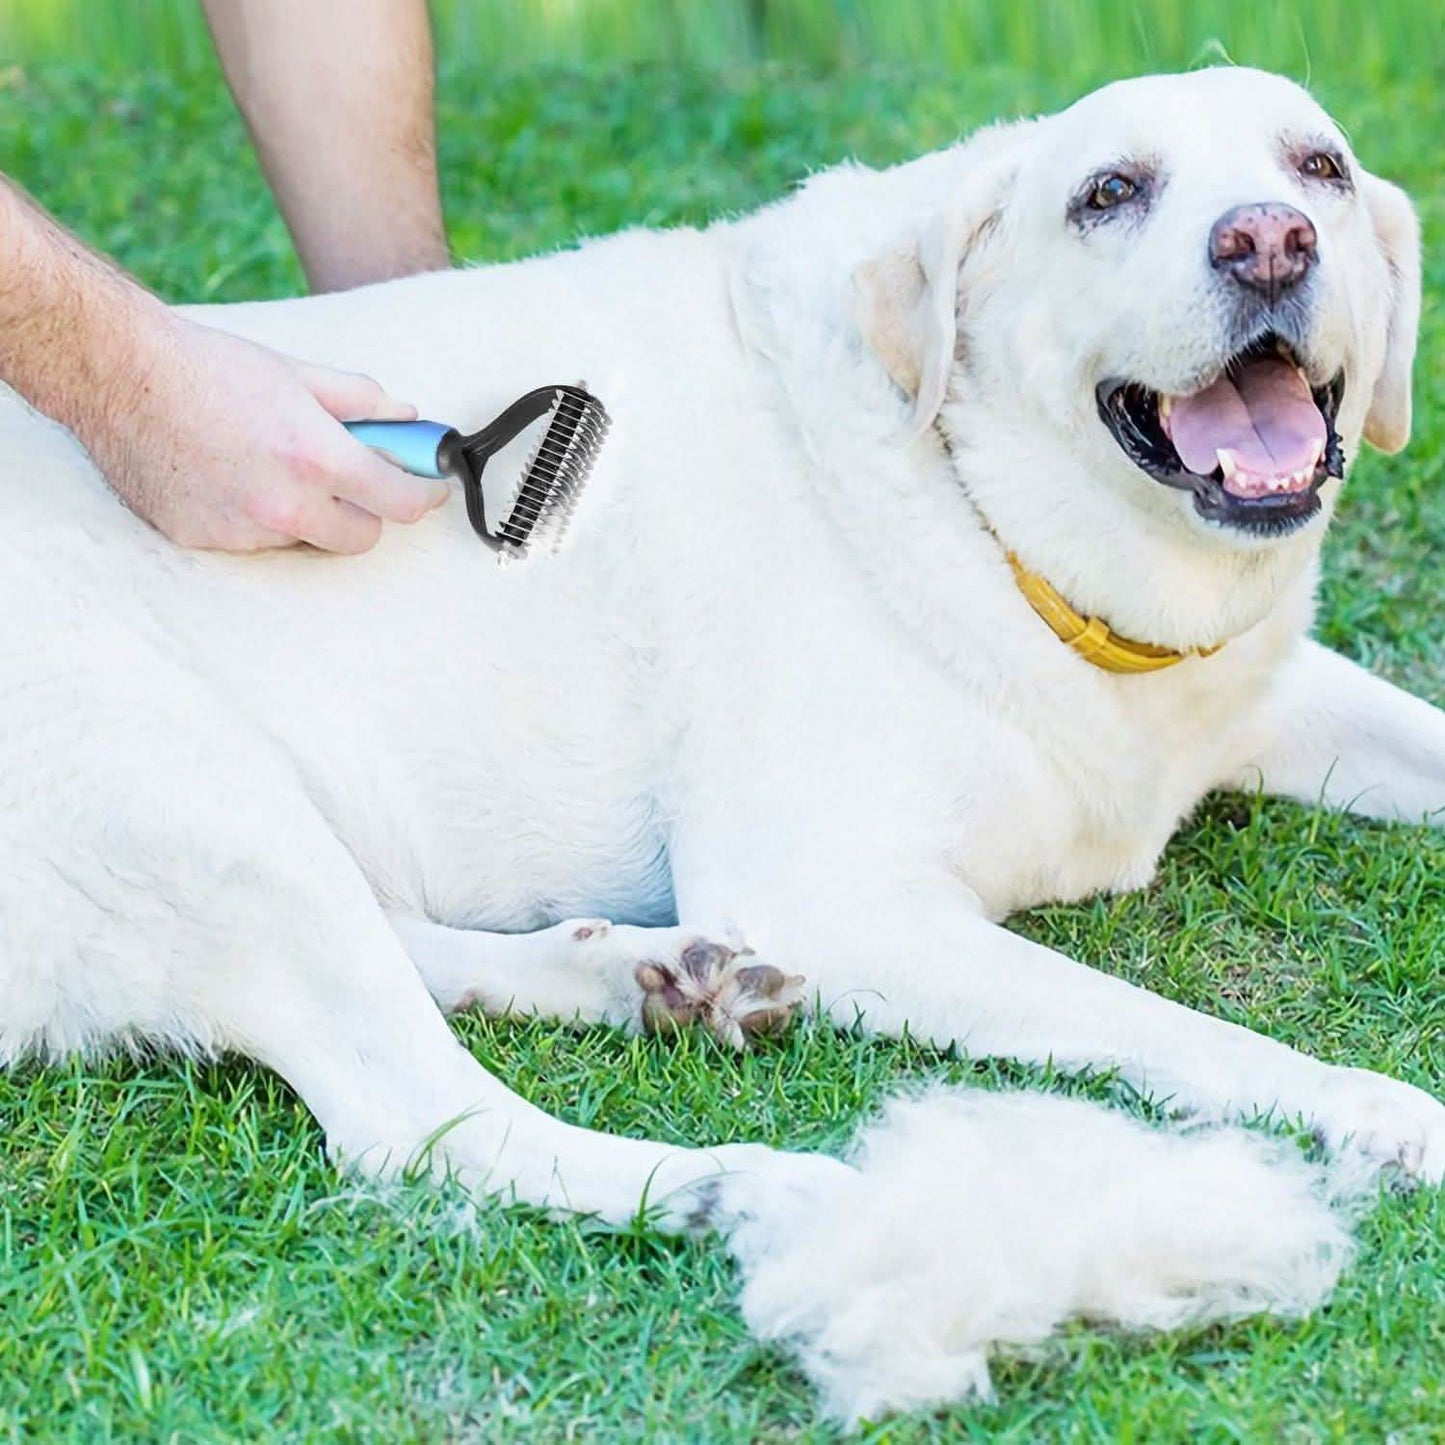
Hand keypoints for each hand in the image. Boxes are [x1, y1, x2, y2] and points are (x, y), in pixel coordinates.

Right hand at [94, 313, 449, 552]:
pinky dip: (257, 517)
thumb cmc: (211, 367)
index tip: (430, 487)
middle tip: (349, 478)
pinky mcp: (205, 541)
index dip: (424, 495)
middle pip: (361, 538)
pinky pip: (254, 541)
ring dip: (307, 514)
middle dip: (365, 510)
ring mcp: (242, 530)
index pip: (400, 503)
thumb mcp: (300, 374)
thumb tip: (408, 418)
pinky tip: (231, 477)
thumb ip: (365, 401)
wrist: (119, 374)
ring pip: (305, 539)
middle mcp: (283, 505)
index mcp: (317, 459)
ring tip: (271, 465)